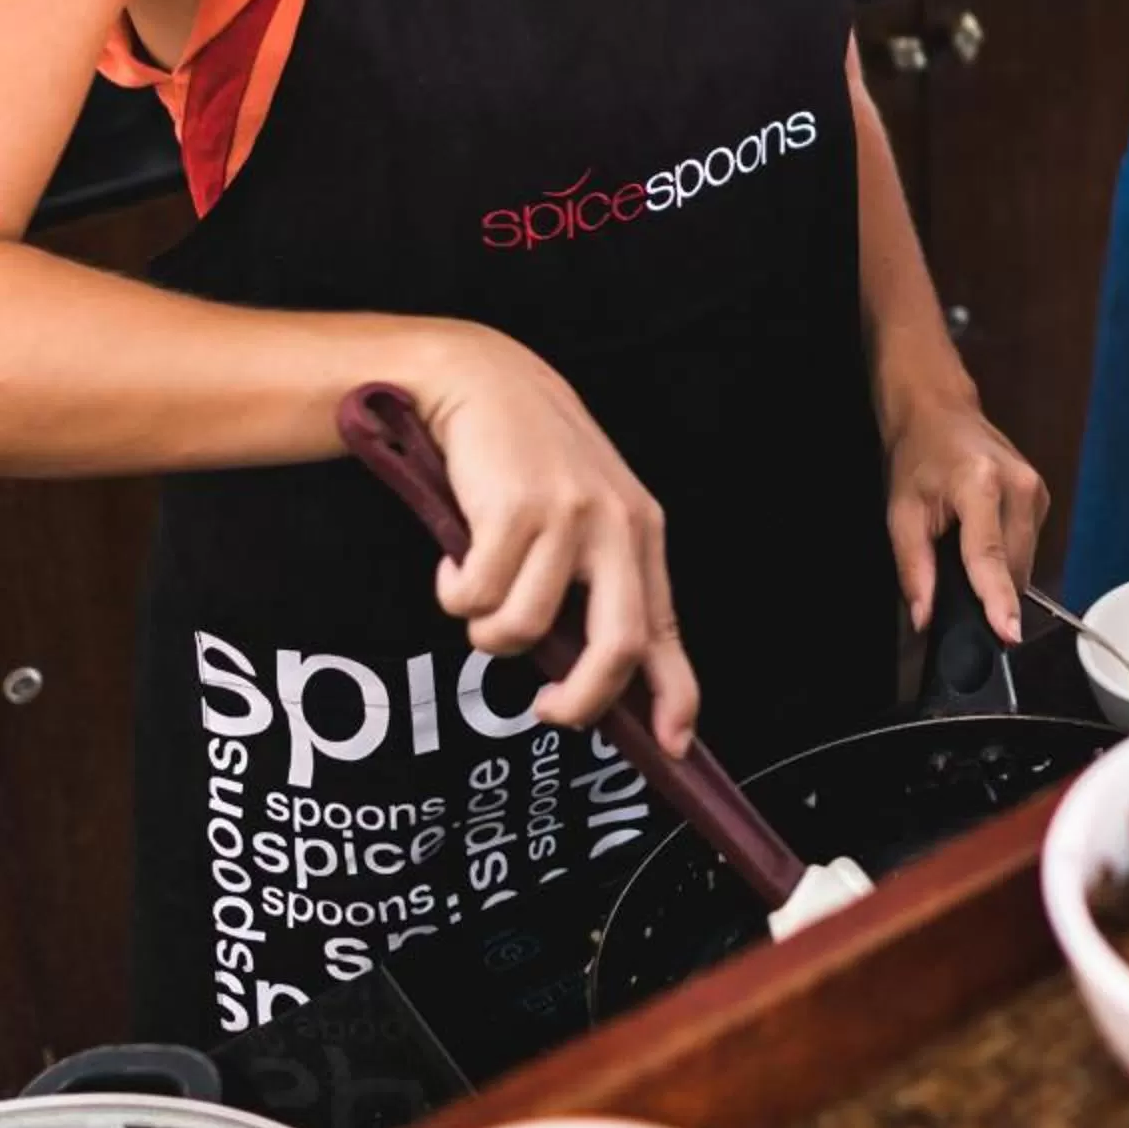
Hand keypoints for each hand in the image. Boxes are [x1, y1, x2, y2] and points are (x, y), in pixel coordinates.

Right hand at [404, 326, 697, 752]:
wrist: (486, 382)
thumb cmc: (532, 464)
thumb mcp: (588, 519)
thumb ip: (599, 588)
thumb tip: (601, 683)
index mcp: (642, 534)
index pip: (667, 631)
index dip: (675, 696)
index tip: (673, 745)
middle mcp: (616, 527)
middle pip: (615, 649)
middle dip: (580, 701)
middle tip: (547, 707)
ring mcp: (567, 517)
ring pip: (520, 632)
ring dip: (486, 630)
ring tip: (480, 588)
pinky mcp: (513, 509)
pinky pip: (474, 597)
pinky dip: (454, 591)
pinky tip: (458, 556)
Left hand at [884, 387, 1045, 642]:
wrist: (941, 412)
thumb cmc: (918, 457)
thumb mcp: (901, 513)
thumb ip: (913, 568)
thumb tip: (925, 617)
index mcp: (979, 484)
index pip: (990, 555)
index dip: (998, 600)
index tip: (1008, 635)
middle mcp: (1019, 486)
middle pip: (1013, 567)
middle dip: (989, 592)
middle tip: (956, 591)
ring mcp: (1037, 491)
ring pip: (1025, 562)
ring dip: (999, 574)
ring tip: (964, 553)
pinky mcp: (1043, 498)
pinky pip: (1028, 547)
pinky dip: (1006, 557)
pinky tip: (982, 541)